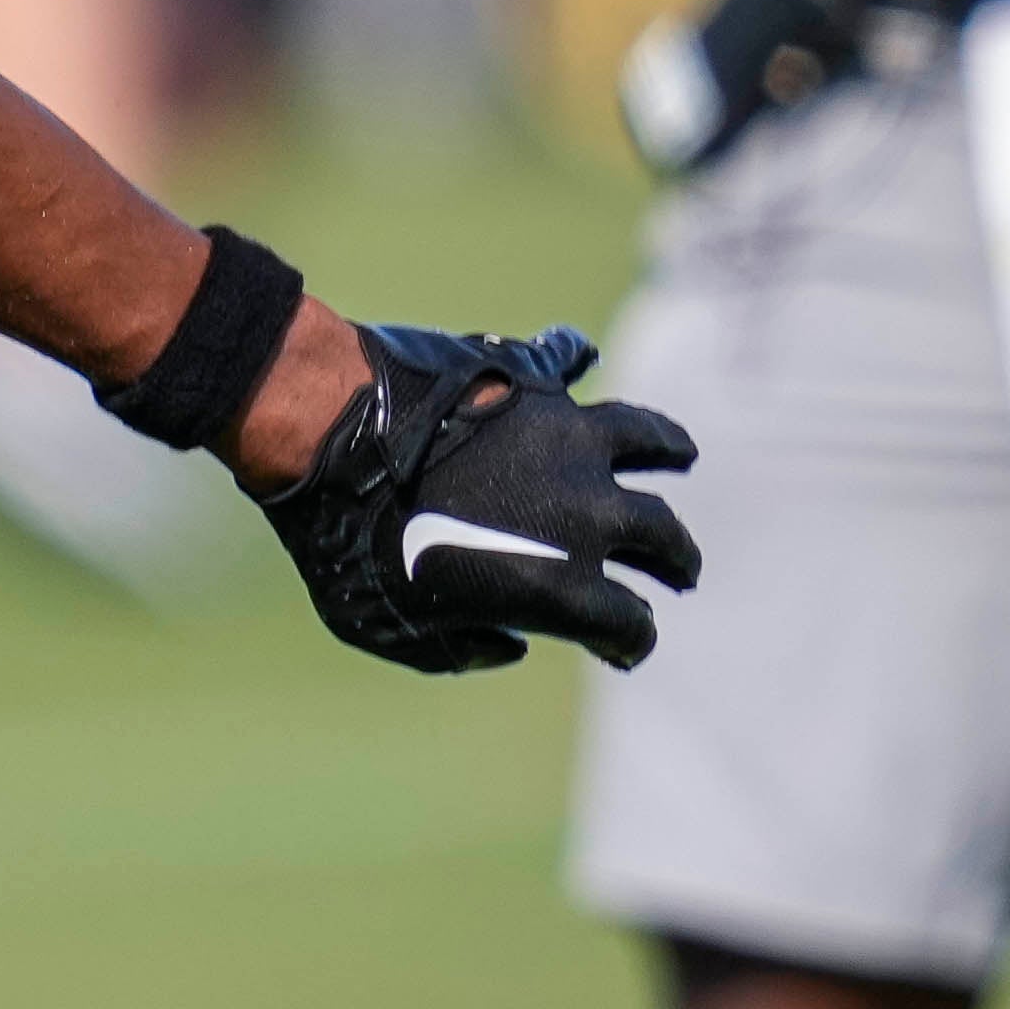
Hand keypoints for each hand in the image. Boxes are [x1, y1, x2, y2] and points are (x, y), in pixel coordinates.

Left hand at [258, 319, 704, 674]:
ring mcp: (566, 440)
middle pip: (660, 536)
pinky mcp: (533, 384)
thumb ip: (459, 650)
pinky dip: (571, 360)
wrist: (328, 438)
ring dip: (667, 449)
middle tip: (679, 567)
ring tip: (681, 455)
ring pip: (645, 439)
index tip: (626, 644)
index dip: (630, 642)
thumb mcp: (396, 634)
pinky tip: (577, 358)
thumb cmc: (346, 548)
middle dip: (675, 559)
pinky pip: (564, 362)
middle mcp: (582, 511)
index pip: (626, 625)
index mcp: (559, 586)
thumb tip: (507, 641)